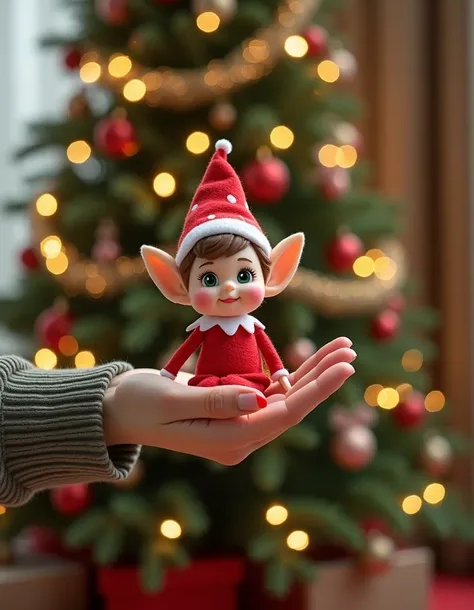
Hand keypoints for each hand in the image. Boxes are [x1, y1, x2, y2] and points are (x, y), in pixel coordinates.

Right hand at [103, 337, 354, 464]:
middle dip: (322, 378)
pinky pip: (269, 394)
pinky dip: (291, 376)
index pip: (283, 415)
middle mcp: (238, 438)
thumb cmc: (137, 404)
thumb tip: (261, 399)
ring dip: (312, 374)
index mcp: (227, 441)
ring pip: (285, 399)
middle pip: (292, 407)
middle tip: (350, 350)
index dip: (316, 390)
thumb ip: (215, 401)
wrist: (117, 411)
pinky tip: (309, 362)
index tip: (343, 366)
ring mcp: (237, 425)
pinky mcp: (233, 411)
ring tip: (340, 349)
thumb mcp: (170, 401)